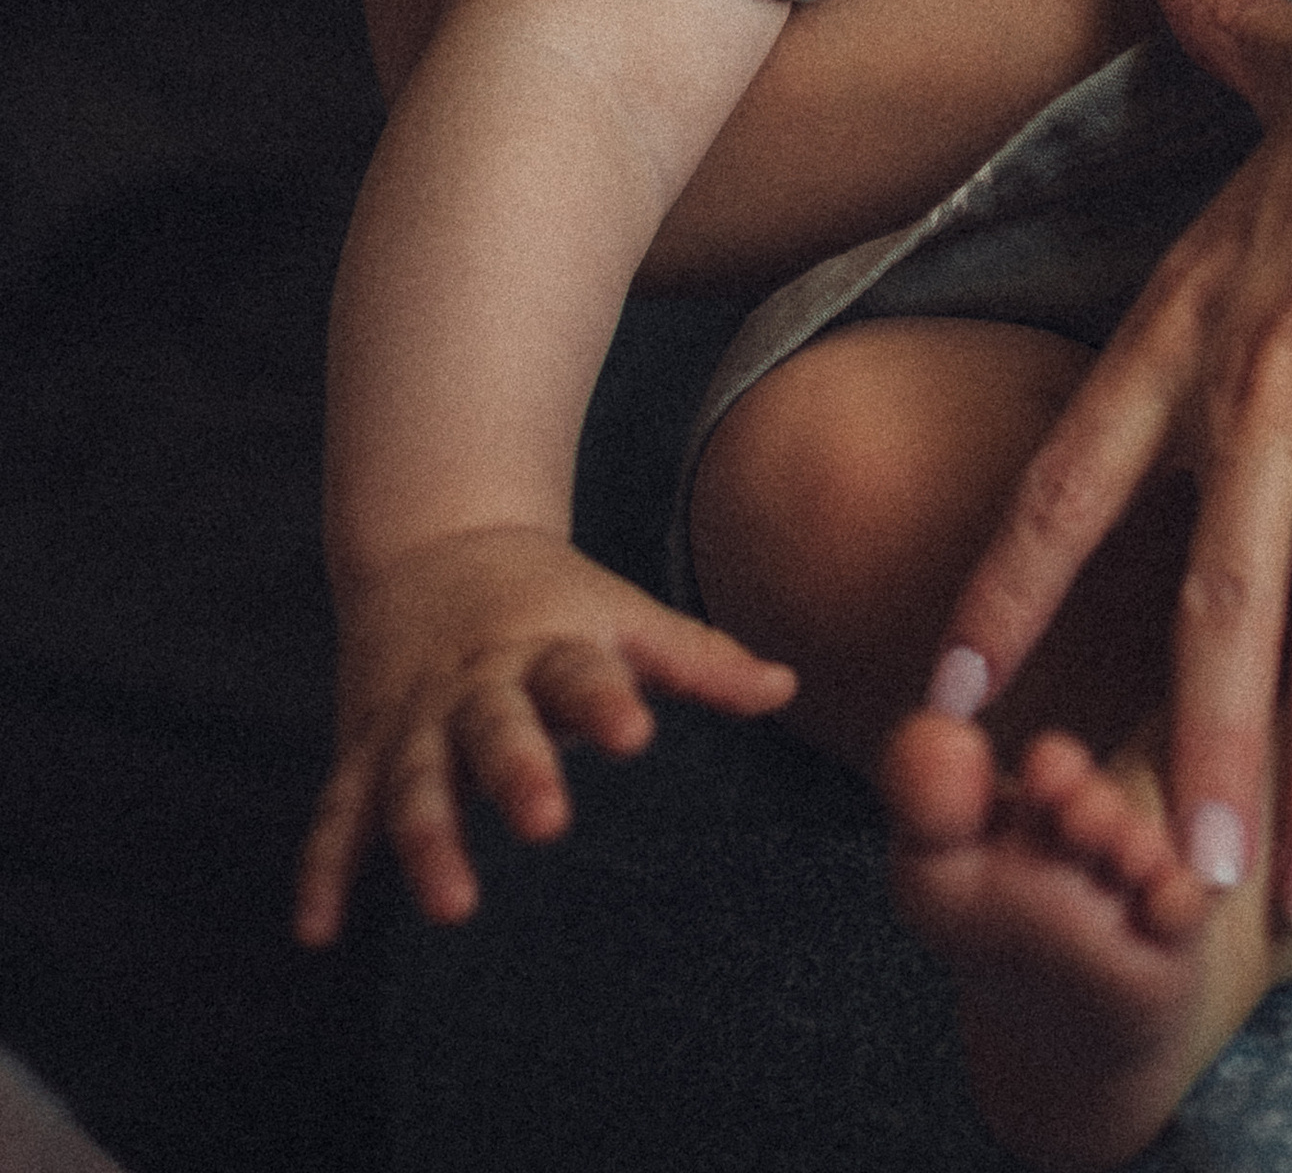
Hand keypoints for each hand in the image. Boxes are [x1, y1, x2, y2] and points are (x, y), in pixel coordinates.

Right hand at [295, 525, 794, 944]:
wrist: (431, 546)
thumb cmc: (549, 600)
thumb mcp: (619, 613)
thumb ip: (696, 659)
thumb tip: (787, 689)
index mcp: (543, 643)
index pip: (579, 671)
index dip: (605, 701)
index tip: (636, 734)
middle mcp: (474, 682)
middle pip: (492, 725)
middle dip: (516, 771)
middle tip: (548, 820)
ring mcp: (411, 717)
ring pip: (412, 777)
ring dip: (427, 837)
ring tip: (453, 903)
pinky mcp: (361, 749)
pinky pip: (337, 812)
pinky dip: (323, 869)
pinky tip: (318, 931)